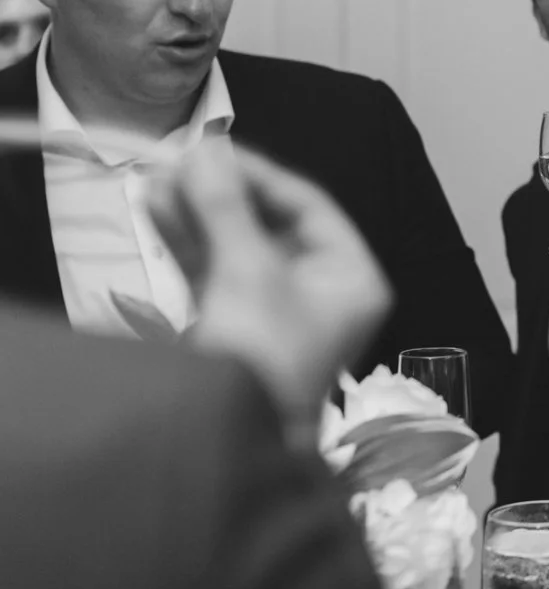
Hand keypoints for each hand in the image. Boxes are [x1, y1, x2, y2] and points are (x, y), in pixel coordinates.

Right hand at [146, 142, 391, 426]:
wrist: (226, 441)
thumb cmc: (261, 353)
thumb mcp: (247, 271)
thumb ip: (226, 207)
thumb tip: (207, 151)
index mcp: (352, 278)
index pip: (311, 207)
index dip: (261, 174)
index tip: (215, 147)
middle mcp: (323, 292)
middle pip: (271, 224)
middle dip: (222, 193)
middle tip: (178, 160)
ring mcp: (279, 311)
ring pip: (238, 246)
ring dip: (198, 213)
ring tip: (154, 178)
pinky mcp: (238, 327)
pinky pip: (217, 272)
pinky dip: (190, 243)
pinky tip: (157, 208)